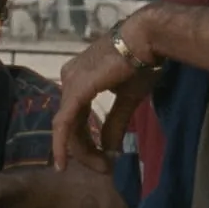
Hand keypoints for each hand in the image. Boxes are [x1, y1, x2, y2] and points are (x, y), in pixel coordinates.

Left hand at [52, 13, 158, 172]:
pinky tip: (63, 163)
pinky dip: (62, 145)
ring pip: (67, 128)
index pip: (78, 118)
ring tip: (102, 167)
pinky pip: (64, 123)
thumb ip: (115, 122)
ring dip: (82, 151)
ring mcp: (70, 83)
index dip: (89, 143)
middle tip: (105, 169)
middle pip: (71, 125)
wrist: (146, 39)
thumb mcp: (127, 98)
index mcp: (80, 79)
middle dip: (85, 151)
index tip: (106, 161)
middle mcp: (70, 79)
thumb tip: (110, 148)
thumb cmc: (141, 62)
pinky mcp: (76, 90)